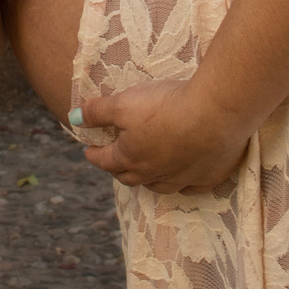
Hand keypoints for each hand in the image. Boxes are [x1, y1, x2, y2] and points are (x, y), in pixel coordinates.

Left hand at [73, 79, 250, 193]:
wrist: (215, 113)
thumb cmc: (165, 105)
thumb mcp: (124, 102)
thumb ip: (98, 111)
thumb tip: (73, 117)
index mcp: (131, 157)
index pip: (106, 160)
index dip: (95, 154)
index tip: (88, 150)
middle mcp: (155, 173)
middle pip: (130, 176)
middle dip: (118, 169)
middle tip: (113, 162)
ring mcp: (184, 178)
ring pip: (160, 185)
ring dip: (148, 179)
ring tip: (145, 170)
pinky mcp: (210, 175)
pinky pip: (192, 186)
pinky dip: (184, 183)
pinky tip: (184, 179)